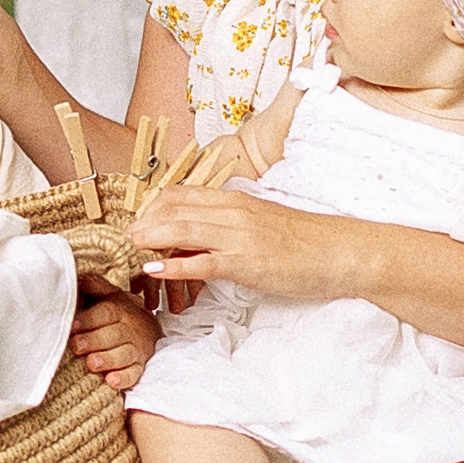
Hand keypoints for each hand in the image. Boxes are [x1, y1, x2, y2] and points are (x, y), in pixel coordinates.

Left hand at [70, 288, 156, 393]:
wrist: (151, 331)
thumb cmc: (121, 315)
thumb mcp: (111, 297)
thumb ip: (96, 288)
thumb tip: (80, 275)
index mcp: (120, 310)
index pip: (106, 313)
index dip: (88, 319)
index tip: (71, 325)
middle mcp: (130, 330)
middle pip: (114, 334)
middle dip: (94, 341)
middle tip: (77, 346)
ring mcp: (137, 350)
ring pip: (124, 354)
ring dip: (108, 359)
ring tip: (92, 363)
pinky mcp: (140, 367)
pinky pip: (135, 374)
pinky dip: (124, 378)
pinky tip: (112, 381)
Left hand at [129, 187, 363, 305]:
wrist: (340, 252)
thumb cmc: (303, 241)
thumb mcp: (260, 224)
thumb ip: (228, 225)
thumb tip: (198, 237)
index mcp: (234, 199)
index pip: (179, 193)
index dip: (151, 206)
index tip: (135, 223)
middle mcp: (231, 211)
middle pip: (172, 206)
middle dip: (142, 221)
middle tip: (123, 239)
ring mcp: (238, 236)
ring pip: (181, 228)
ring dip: (149, 238)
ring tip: (128, 249)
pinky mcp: (246, 262)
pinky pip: (202, 261)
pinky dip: (173, 264)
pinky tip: (153, 270)